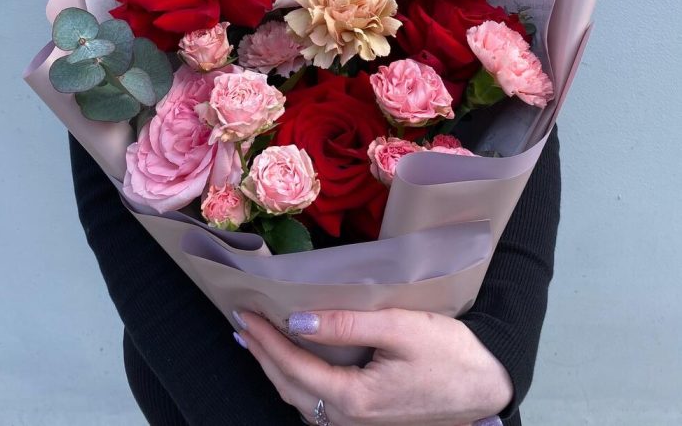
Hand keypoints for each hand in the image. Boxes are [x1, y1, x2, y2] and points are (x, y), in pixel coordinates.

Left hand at [234, 308, 512, 425]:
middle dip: (261, 355)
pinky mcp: (369, 421)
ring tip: (257, 342)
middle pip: (290, 387)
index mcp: (355, 398)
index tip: (244, 313)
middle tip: (240, 324)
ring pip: (302, 400)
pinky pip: (319, 406)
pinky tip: (295, 365)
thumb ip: (347, 325)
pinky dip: (297, 381)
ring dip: (275, 369)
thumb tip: (297, 321)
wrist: (488, 387)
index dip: (265, 339)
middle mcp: (350, 421)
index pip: (294, 366)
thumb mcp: (401, 328)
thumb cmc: (450, 354)